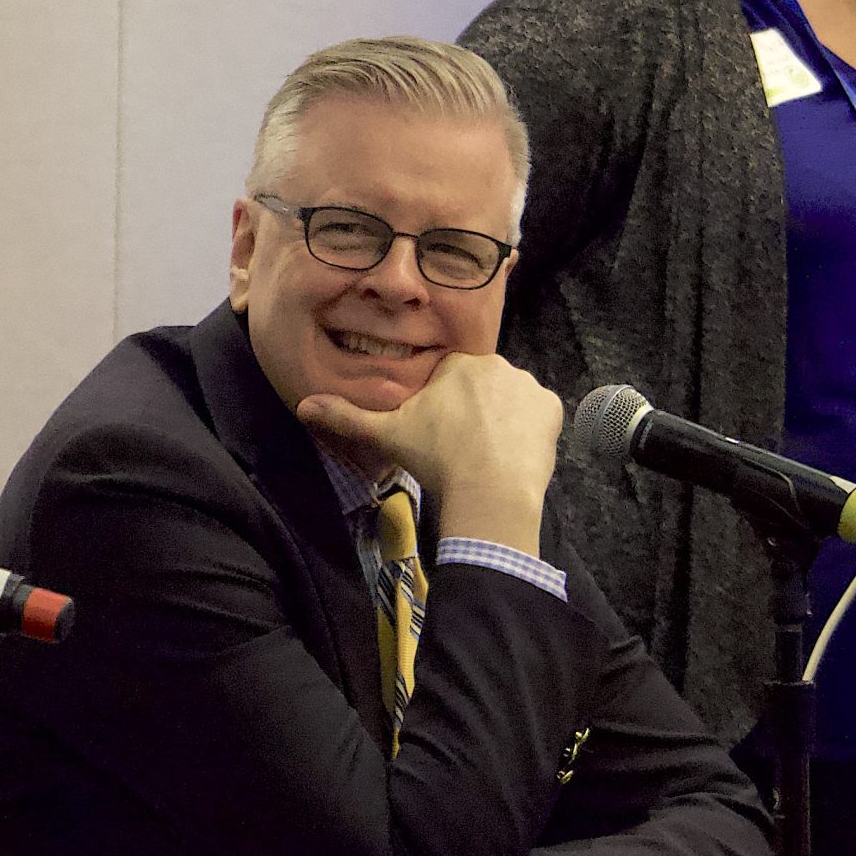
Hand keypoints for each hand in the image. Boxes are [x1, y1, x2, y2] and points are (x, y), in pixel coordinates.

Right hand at [297, 352, 560, 548]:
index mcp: (458, 364)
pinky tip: (511, 455)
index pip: (449, 379)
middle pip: (482, 388)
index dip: (442, 409)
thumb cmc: (435, 458)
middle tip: (461, 448)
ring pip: (510, 401)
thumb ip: (347, 416)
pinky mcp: (552, 409)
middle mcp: (497, 365)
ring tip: (487, 455)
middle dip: (473, 412)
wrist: (488, 491)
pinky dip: (527, 433)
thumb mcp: (386, 436)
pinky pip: (537, 417)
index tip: (438, 436)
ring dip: (501, 421)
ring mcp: (529, 386)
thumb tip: (303, 404)